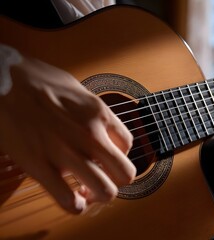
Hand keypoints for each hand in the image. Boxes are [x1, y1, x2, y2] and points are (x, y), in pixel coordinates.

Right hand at [0, 57, 135, 213]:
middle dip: (118, 182)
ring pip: (105, 191)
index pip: (127, 145)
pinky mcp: (40, 166)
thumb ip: (91, 110)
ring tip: (88, 193)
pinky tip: (73, 201)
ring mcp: (67, 152)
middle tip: (105, 179)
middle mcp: (90, 134)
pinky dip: (76, 206)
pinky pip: (68, 200)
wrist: (0, 80)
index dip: (119, 155)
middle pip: (125, 173)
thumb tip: (97, 122)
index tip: (106, 157)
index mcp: (99, 113)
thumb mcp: (76, 88)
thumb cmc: (35, 79)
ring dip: (100, 197)